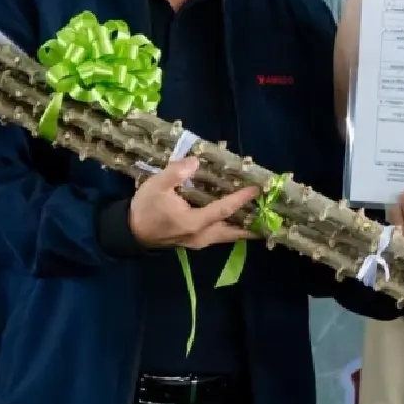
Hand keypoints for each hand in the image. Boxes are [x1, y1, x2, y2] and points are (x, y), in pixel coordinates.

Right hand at [130, 157, 258, 249]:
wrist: (130, 232)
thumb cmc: (144, 208)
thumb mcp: (155, 186)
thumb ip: (175, 173)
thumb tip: (195, 162)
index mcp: (194, 222)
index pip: (224, 209)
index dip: (242, 198)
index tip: (257, 188)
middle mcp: (201, 235)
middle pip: (234, 231)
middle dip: (253, 224)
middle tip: (273, 216)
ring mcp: (199, 241)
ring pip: (228, 236)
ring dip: (245, 228)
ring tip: (262, 219)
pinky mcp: (196, 241)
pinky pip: (220, 236)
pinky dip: (233, 228)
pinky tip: (240, 220)